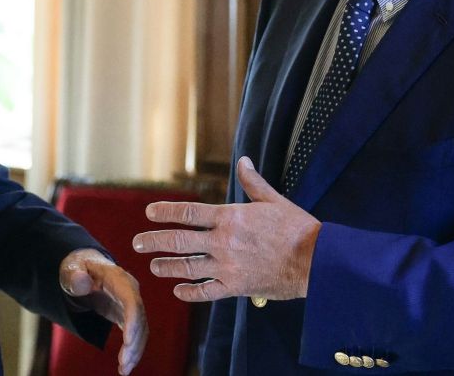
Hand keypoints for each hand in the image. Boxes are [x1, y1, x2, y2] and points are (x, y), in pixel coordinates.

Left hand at [59, 247, 147, 374]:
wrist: (84, 268)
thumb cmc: (77, 268)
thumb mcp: (71, 269)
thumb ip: (74, 275)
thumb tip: (82, 282)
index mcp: (118, 279)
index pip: (131, 300)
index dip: (132, 320)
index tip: (127, 340)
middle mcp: (129, 291)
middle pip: (139, 318)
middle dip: (135, 342)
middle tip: (124, 362)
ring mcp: (130, 303)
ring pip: (141, 329)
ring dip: (135, 351)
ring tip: (124, 370)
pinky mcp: (127, 315)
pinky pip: (135, 334)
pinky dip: (132, 351)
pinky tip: (125, 367)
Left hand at [133, 156, 321, 301]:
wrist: (316, 261)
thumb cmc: (296, 228)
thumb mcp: (273, 200)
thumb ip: (253, 182)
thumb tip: (243, 160)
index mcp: (230, 217)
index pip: (188, 212)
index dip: (166, 212)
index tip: (149, 213)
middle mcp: (223, 242)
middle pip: (179, 241)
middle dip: (155, 241)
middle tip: (137, 243)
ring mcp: (227, 267)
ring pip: (188, 268)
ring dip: (167, 267)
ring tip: (154, 266)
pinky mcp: (236, 287)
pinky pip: (206, 292)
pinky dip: (190, 292)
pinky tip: (179, 291)